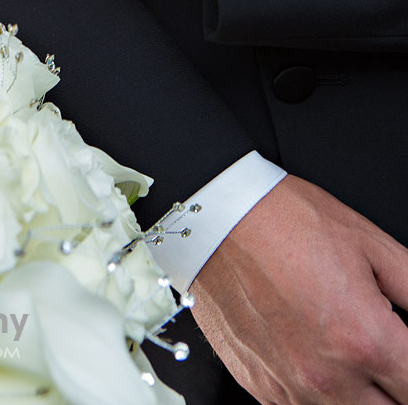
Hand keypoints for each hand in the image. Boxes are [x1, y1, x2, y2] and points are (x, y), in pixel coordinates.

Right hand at [192, 176, 407, 403]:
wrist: (215, 217)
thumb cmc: (285, 220)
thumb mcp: (368, 241)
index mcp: (365, 340)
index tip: (407, 355)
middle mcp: (329, 377)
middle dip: (395, 389)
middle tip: (388, 361)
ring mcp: (291, 388)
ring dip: (359, 395)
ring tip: (349, 354)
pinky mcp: (261, 387)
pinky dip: (319, 395)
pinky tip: (316, 357)